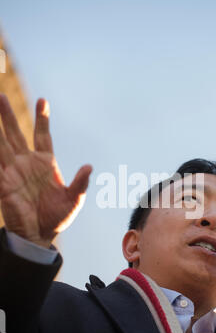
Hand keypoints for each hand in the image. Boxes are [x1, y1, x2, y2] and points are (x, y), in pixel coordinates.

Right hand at [0, 94, 91, 247]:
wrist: (40, 236)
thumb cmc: (57, 217)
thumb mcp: (74, 199)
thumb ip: (80, 182)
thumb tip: (89, 166)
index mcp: (45, 164)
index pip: (42, 135)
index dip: (42, 119)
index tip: (43, 101)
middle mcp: (27, 164)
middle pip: (15, 134)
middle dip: (7, 116)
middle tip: (1, 96)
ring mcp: (13, 172)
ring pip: (1, 144)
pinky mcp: (3, 184)